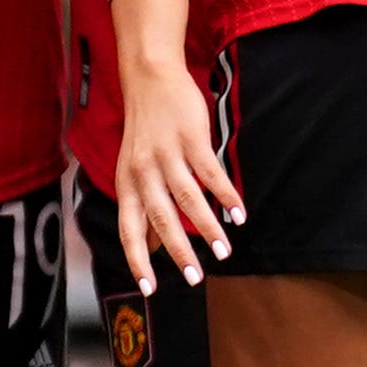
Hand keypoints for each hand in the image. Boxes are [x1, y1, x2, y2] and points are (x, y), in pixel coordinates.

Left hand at [113, 59, 240, 290]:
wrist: (149, 78)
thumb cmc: (144, 128)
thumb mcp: (134, 168)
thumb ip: (142, 205)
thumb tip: (149, 247)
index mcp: (127, 184)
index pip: (129, 229)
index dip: (137, 260)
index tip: (150, 288)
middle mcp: (143, 172)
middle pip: (160, 219)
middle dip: (178, 252)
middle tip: (195, 278)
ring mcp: (167, 154)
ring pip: (188, 199)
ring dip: (207, 228)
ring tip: (223, 251)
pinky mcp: (190, 138)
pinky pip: (210, 173)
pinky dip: (226, 195)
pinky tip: (238, 213)